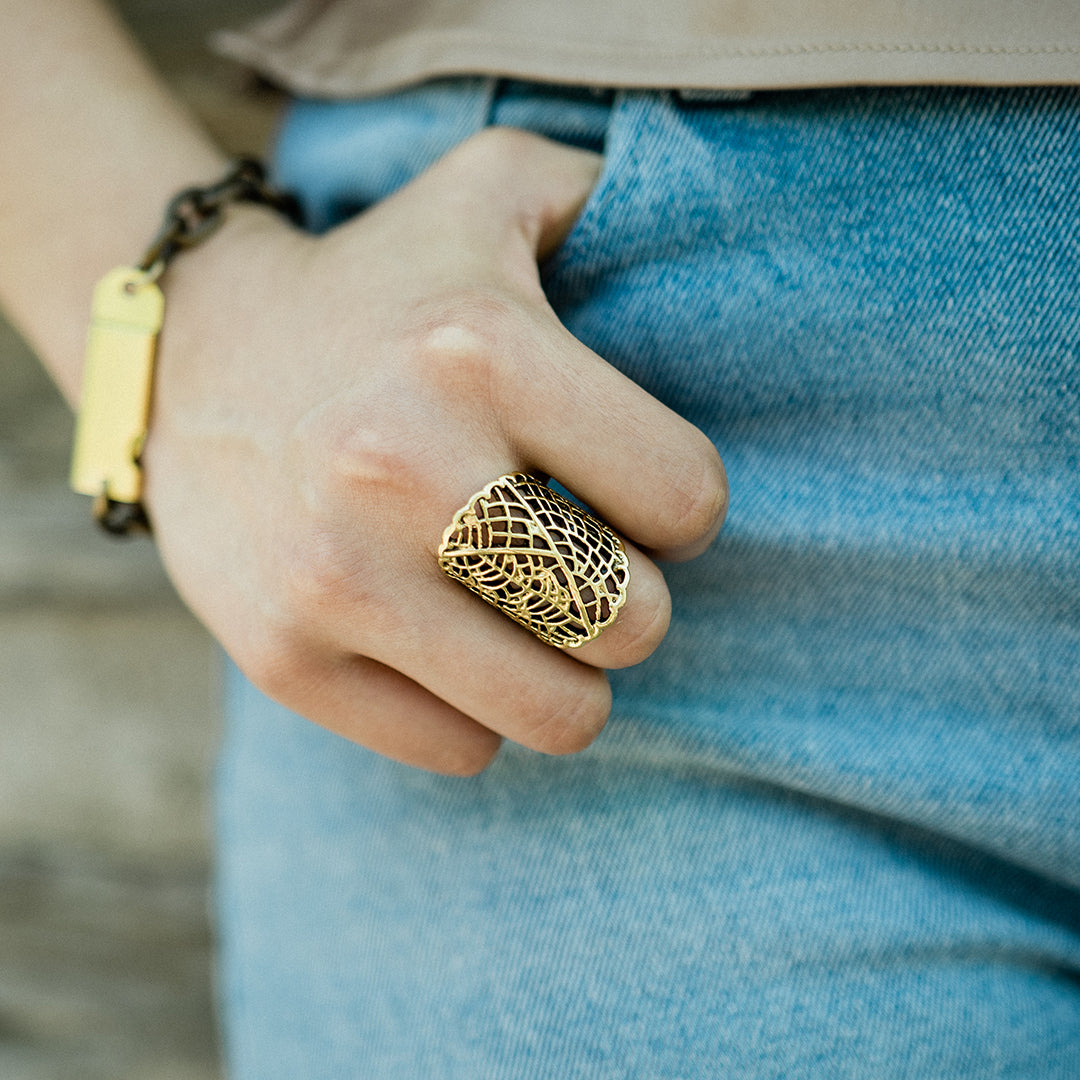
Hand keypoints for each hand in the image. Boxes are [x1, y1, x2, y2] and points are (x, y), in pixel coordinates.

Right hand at [141, 127, 727, 773]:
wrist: (187, 357)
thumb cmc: (374, 288)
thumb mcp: (485, 192)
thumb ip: (605, 187)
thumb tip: (699, 219)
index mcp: (480, 352)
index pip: (685, 497)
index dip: (682, 506)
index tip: (637, 496)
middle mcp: (404, 469)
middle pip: (633, 620)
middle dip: (635, 603)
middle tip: (590, 568)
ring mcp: (337, 579)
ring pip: (558, 713)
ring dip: (571, 678)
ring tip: (538, 625)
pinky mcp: (285, 658)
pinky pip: (461, 748)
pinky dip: (478, 713)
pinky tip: (451, 648)